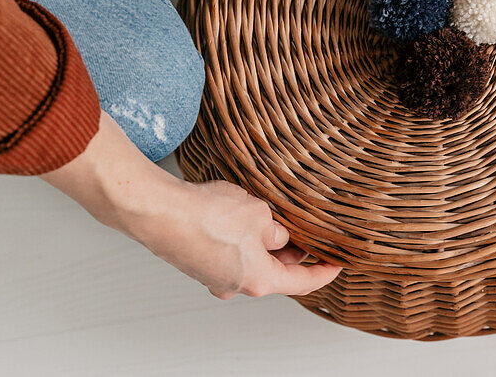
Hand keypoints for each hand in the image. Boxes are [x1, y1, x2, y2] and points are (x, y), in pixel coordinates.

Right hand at [132, 178, 341, 298]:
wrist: (158, 211)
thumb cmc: (206, 216)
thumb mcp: (260, 215)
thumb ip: (277, 230)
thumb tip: (277, 236)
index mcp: (258, 280)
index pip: (302, 282)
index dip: (324, 271)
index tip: (337, 263)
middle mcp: (235, 285)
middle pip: (275, 271)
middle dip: (292, 250)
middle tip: (305, 229)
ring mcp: (214, 275)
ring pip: (251, 259)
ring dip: (264, 241)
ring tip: (269, 213)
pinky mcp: (198, 261)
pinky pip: (230, 252)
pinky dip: (242, 238)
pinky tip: (239, 214)